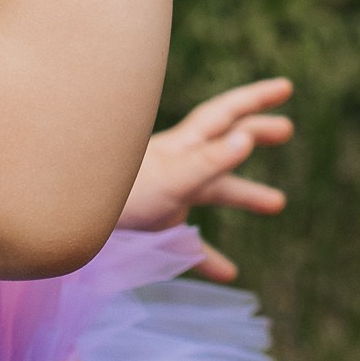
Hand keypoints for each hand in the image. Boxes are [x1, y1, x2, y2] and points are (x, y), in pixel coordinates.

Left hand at [121, 74, 293, 279]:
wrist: (72, 223)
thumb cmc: (121, 195)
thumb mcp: (172, 179)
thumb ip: (209, 162)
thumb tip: (247, 139)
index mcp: (183, 146)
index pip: (225, 115)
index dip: (256, 100)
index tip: (286, 87)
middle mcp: (177, 164)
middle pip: (223, 143)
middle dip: (255, 133)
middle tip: (287, 130)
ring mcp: (167, 194)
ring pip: (215, 190)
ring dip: (246, 195)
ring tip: (278, 203)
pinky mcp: (155, 226)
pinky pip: (189, 242)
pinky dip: (208, 256)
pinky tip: (228, 273)